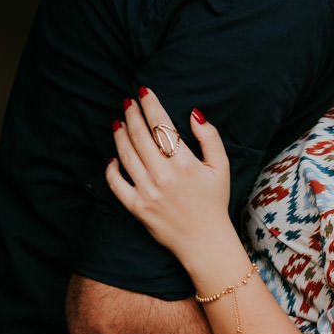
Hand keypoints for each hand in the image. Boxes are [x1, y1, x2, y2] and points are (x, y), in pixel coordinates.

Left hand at [107, 89, 230, 262]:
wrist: (204, 241)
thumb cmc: (214, 201)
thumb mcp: (221, 166)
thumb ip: (210, 137)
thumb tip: (194, 114)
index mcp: (185, 163)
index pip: (162, 126)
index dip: (151, 106)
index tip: (144, 92)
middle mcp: (164, 176)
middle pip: (141, 136)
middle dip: (132, 115)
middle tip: (128, 102)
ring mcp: (148, 192)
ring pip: (126, 155)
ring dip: (120, 135)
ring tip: (119, 122)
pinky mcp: (137, 208)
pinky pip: (116, 184)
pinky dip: (112, 168)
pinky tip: (114, 157)